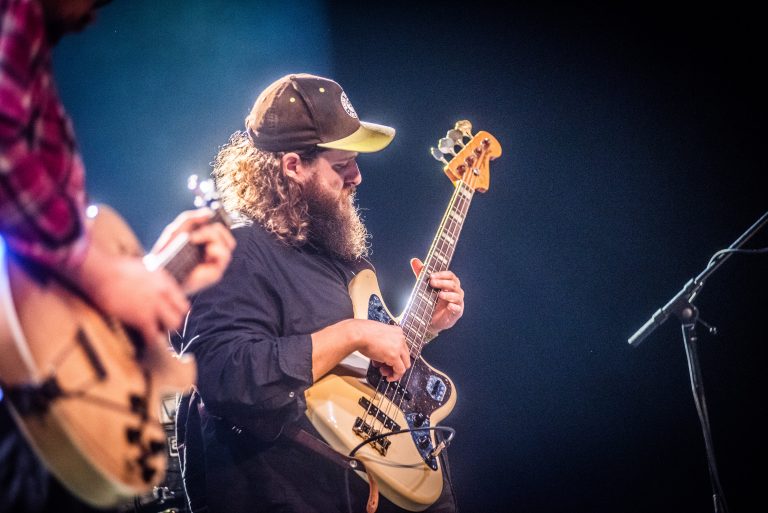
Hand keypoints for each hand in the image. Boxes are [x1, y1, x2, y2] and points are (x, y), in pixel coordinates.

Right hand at [74, 244, 189, 344]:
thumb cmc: (115, 268)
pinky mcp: (142, 318)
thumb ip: (153, 279)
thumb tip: (154, 286)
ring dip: (164, 330)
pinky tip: (145, 342)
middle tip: (162, 325)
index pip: (182, 303)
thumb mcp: (143, 267)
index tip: (169, 314)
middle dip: (171, 322)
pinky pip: (153, 336)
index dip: (176, 311)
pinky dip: (149, 341)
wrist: (101, 274)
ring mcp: (155, 306)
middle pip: (180, 316)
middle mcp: (164, 294)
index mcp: (165, 281)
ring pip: (172, 326)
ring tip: (154, 331)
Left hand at [150, 208, 235, 294]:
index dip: (219, 223)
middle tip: (198, 231)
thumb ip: (191, 218)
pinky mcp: (215, 273)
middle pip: (226, 236)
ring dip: (213, 236)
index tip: (209, 218)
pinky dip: (217, 248)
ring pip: (229, 244)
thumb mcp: (177, 229)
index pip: (222, 230)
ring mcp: (214, 263)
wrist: (158, 270)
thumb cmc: (166, 252)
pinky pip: (225, 256)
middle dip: (214, 229)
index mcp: (206, 242)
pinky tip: (205, 249)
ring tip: (195, 238)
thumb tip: (209, 213)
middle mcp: (213, 253)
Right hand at [356, 320, 410, 381]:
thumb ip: (384, 344)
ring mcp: (399, 347)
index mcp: (397, 331)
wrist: (358, 333)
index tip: (389, 362)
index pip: (402, 348)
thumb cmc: (363, 333)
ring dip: (395, 371)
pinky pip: (400, 370)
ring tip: (385, 372)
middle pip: (405, 356)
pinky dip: (395, 376)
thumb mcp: (378, 336)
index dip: (395, 357)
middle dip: (396, 365)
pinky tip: (389, 377)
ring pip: (405, 364)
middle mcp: (400, 338)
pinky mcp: (394, 356)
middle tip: (388, 369)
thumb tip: (383, 356)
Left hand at [410, 258, 463, 333]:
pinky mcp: (457, 313)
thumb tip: (414, 260)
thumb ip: (421, 274)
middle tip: (432, 283)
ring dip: (449, 295)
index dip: (442, 274)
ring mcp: (458, 302)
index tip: (431, 276)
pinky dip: (454, 307)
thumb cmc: (430, 301)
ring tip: (439, 295)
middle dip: (443, 283)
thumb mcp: (424, 287)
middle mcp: (456, 292)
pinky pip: (458, 309)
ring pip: (457, 296)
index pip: (450, 275)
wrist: (430, 320)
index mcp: (450, 284)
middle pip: (454, 284)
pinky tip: (449, 306)